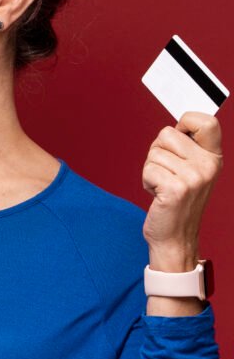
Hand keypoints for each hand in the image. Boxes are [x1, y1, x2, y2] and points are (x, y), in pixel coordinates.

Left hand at [142, 110, 223, 260]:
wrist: (175, 237)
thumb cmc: (177, 202)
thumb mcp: (192, 171)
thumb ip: (187, 148)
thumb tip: (175, 126)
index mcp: (213, 157)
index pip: (206, 121)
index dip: (185, 122)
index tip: (179, 139)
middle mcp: (208, 166)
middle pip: (167, 133)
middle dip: (158, 151)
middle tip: (167, 174)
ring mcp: (194, 177)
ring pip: (154, 153)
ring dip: (151, 169)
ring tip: (163, 186)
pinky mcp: (177, 189)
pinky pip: (148, 169)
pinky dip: (146, 181)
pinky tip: (159, 195)